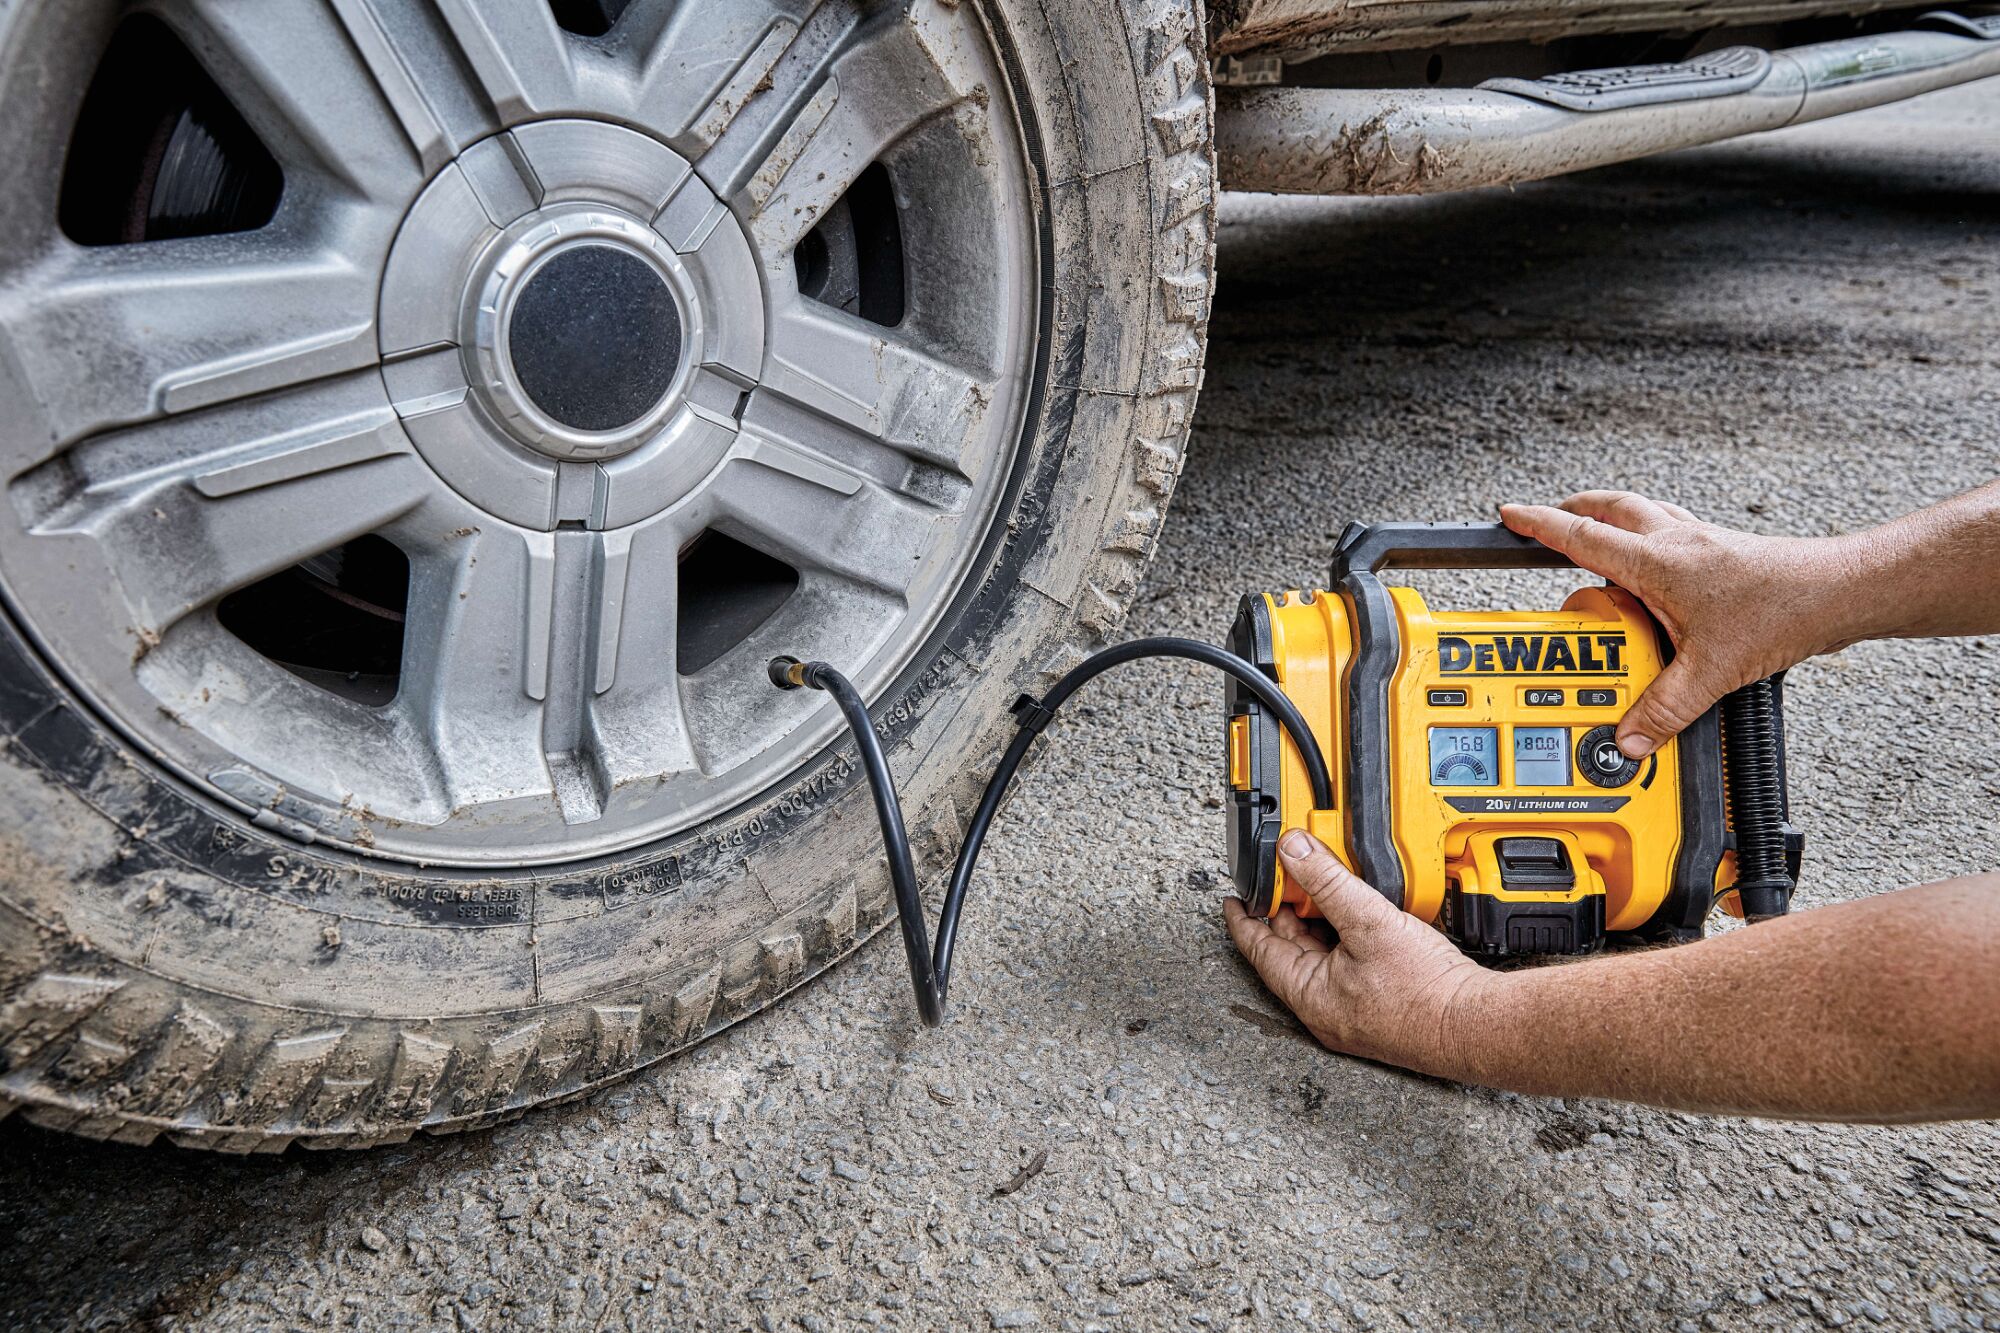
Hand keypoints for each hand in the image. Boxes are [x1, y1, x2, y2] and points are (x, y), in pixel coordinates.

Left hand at [1223, 830, 1490, 1074]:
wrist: (1478, 1024)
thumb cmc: (1426, 991)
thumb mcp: (1368, 922)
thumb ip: (1326, 882)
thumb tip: (1292, 850)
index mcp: (1309, 996)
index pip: (1259, 949)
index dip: (1245, 918)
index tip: (1234, 897)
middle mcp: (1325, 1008)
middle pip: (1292, 948)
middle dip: (1288, 909)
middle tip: (1287, 874)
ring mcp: (1352, 1008)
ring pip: (1323, 954)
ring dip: (1321, 919)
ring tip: (1324, 885)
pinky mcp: (1379, 1003)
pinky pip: (1349, 961)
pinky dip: (1346, 933)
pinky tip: (1361, 912)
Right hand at [1500, 491, 1867, 757]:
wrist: (1837, 592)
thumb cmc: (1782, 612)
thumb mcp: (1711, 671)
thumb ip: (1664, 709)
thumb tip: (1630, 737)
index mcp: (1658, 562)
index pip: (1582, 538)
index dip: (1540, 526)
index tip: (1510, 515)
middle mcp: (1675, 542)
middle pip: (1609, 509)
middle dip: (1571, 510)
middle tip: (1545, 518)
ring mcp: (1700, 541)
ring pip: (1641, 513)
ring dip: (1610, 518)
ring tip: (1592, 537)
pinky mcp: (1721, 551)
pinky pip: (1670, 531)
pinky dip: (1648, 537)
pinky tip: (1653, 566)